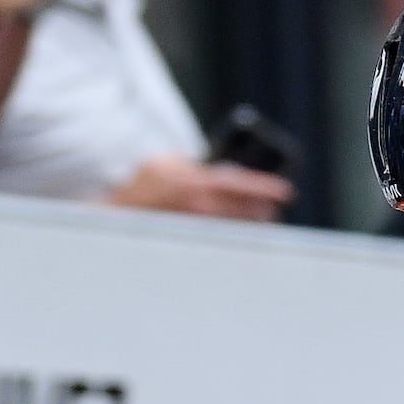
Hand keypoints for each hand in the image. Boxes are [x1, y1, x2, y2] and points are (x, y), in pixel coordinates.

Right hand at [110, 151, 293, 219]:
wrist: (119, 212)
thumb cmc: (144, 184)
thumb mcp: (166, 162)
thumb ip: (193, 164)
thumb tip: (215, 173)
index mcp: (194, 181)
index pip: (238, 183)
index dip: (264, 187)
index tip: (285, 191)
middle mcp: (196, 205)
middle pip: (242, 211)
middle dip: (261, 211)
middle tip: (275, 211)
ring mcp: (194, 226)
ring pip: (234, 227)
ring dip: (249, 224)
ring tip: (263, 221)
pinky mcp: (192, 240)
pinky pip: (219, 237)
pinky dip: (232, 233)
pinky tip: (239, 232)